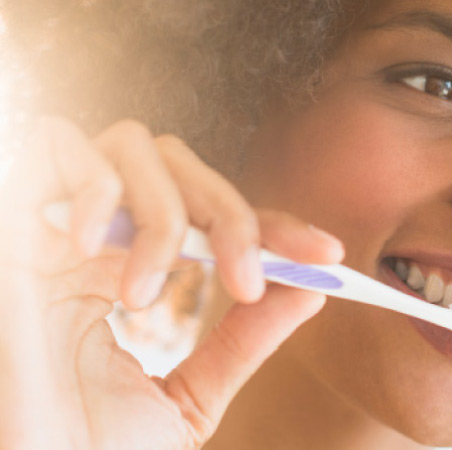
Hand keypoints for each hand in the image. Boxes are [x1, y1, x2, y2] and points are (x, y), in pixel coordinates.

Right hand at [0, 117, 342, 448]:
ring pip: (132, 146)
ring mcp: (53, 222)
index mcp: (132, 271)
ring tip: (144, 295)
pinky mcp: (10, 219)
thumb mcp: (187, 397)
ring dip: (162, 214)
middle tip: (246, 283)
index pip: (215, 218)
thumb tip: (309, 290)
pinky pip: (51, 141)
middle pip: (182, 166)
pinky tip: (91, 251)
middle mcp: (97, 238)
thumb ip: (243, 343)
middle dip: (229, 218)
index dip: (273, 226)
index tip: (326, 255)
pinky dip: (91, 186)